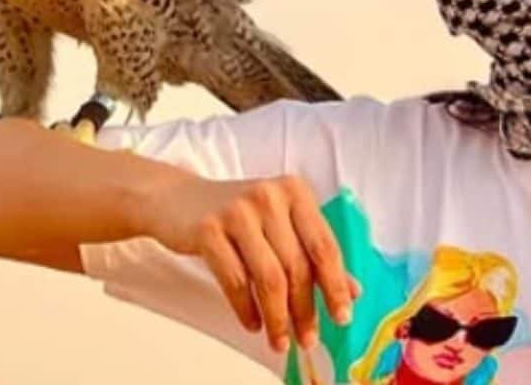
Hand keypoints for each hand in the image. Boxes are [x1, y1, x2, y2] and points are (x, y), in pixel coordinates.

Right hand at [137, 174, 358, 353]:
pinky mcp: (208, 229)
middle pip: (297, 266)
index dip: (336, 286)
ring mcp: (237, 211)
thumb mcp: (281, 224)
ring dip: (278, 317)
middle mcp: (269, 196)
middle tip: (309, 338)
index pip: (324, 246)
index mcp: (295, 191)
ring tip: (281, 340)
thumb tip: (351, 292)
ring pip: (268, 278)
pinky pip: (235, 281)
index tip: (342, 317)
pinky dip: (247, 309)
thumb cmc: (239, 215)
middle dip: (305, 310)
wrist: (179, 199)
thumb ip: (314, 253)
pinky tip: (254, 323)